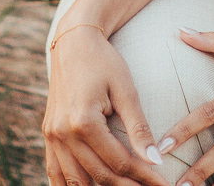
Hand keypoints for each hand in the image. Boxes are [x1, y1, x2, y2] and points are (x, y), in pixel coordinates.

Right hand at [42, 25, 165, 185]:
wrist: (74, 41)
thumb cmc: (104, 61)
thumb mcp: (126, 90)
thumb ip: (139, 127)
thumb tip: (156, 159)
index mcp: (83, 121)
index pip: (119, 162)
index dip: (145, 176)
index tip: (165, 183)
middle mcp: (63, 133)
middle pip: (99, 176)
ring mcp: (52, 137)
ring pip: (75, 181)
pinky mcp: (48, 135)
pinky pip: (55, 172)